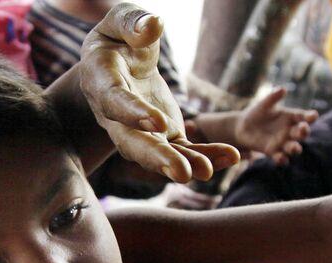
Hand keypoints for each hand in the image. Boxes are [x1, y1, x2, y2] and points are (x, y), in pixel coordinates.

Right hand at [80, 3, 239, 182]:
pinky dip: (206, 155)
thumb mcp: (121, 21)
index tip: (158, 122)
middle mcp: (115, 116)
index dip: (133, 114)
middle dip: (158, 158)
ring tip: (209, 171)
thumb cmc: (119, 37)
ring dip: (184, 164)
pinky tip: (230, 157)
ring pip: (159, 152)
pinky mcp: (165, 134)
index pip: (114, 101)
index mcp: (100, 82)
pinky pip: (183, 149)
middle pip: (132, 143)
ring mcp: (140, 130)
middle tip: (182, 173)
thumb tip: (153, 26)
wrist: (120, 60)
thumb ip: (133, 22)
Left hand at [225, 87, 316, 165]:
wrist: (242, 127)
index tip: (313, 115)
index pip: (304, 117)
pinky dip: (282, 159)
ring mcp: (282, 142)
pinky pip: (281, 158)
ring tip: (294, 148)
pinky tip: (280, 158)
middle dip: (304, 132)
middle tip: (303, 129)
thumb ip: (273, 97)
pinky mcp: (272, 152)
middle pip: (301, 133)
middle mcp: (289, 131)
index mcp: (291, 117)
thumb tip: (282, 89)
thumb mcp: (264, 104)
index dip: (310, 116)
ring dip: (295, 148)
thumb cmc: (256, 113)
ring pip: (293, 147)